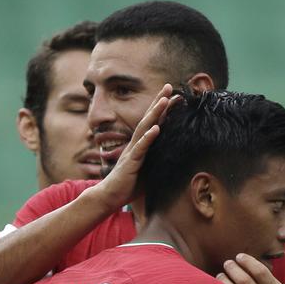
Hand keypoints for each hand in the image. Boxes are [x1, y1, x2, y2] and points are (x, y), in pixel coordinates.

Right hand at [90, 84, 182, 210]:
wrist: (109, 197)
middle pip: (148, 119)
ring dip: (155, 114)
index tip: (175, 97)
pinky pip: (140, 148)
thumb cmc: (128, 185)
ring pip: (144, 129)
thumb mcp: (148, 171)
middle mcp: (136, 145)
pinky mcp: (130, 163)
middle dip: (159, 102)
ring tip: (164, 100)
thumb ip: (158, 161)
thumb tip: (174, 159)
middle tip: (169, 86)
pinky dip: (148, 137)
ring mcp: (132, 152)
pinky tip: (156, 128)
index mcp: (141, 146)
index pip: (153, 123)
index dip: (163, 110)